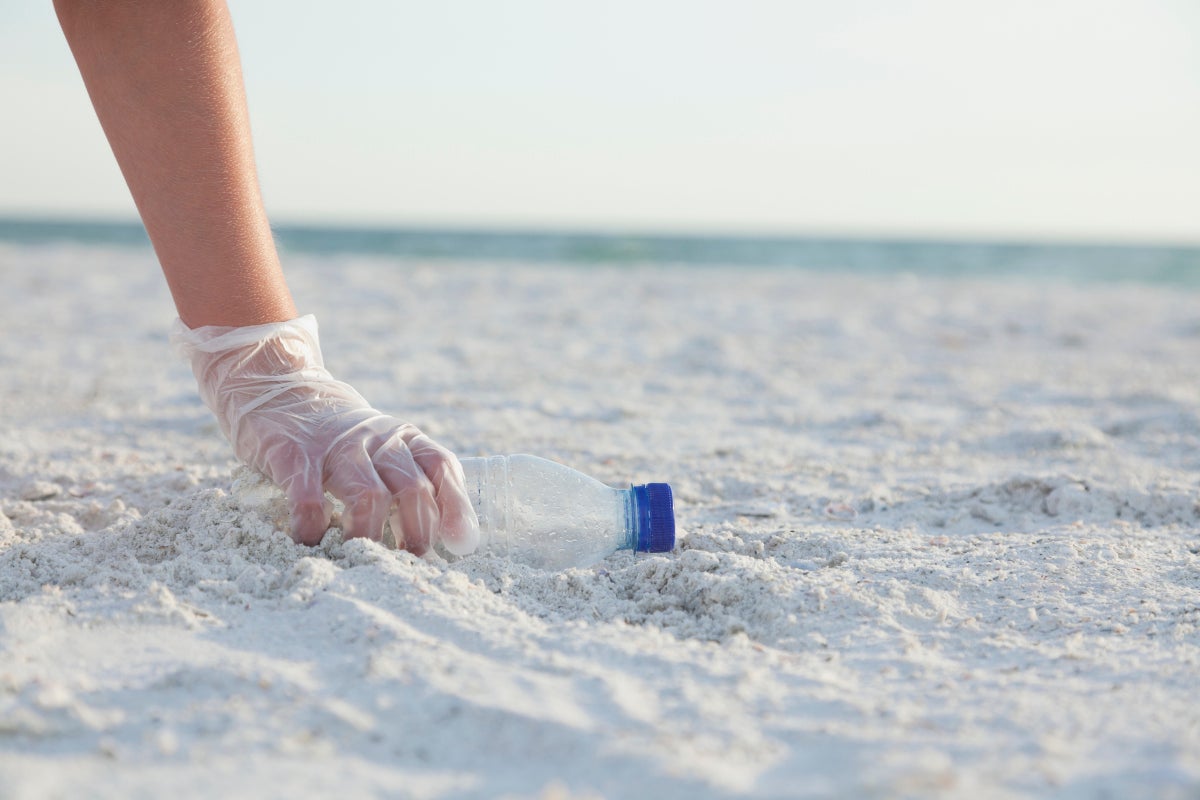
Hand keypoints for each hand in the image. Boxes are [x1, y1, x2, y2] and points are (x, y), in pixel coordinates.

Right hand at [171, 315, 478, 553]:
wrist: (282, 391)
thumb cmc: (344, 439)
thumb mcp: (387, 449)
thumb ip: (420, 485)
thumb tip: (461, 539)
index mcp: (405, 439)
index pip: (442, 467)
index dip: (456, 506)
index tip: (460, 543)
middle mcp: (377, 439)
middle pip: (412, 488)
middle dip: (417, 533)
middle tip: (408, 563)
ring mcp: (336, 447)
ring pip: (369, 495)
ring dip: (370, 535)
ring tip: (363, 560)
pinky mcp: (295, 456)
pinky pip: (309, 499)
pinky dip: (313, 528)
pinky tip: (311, 542)